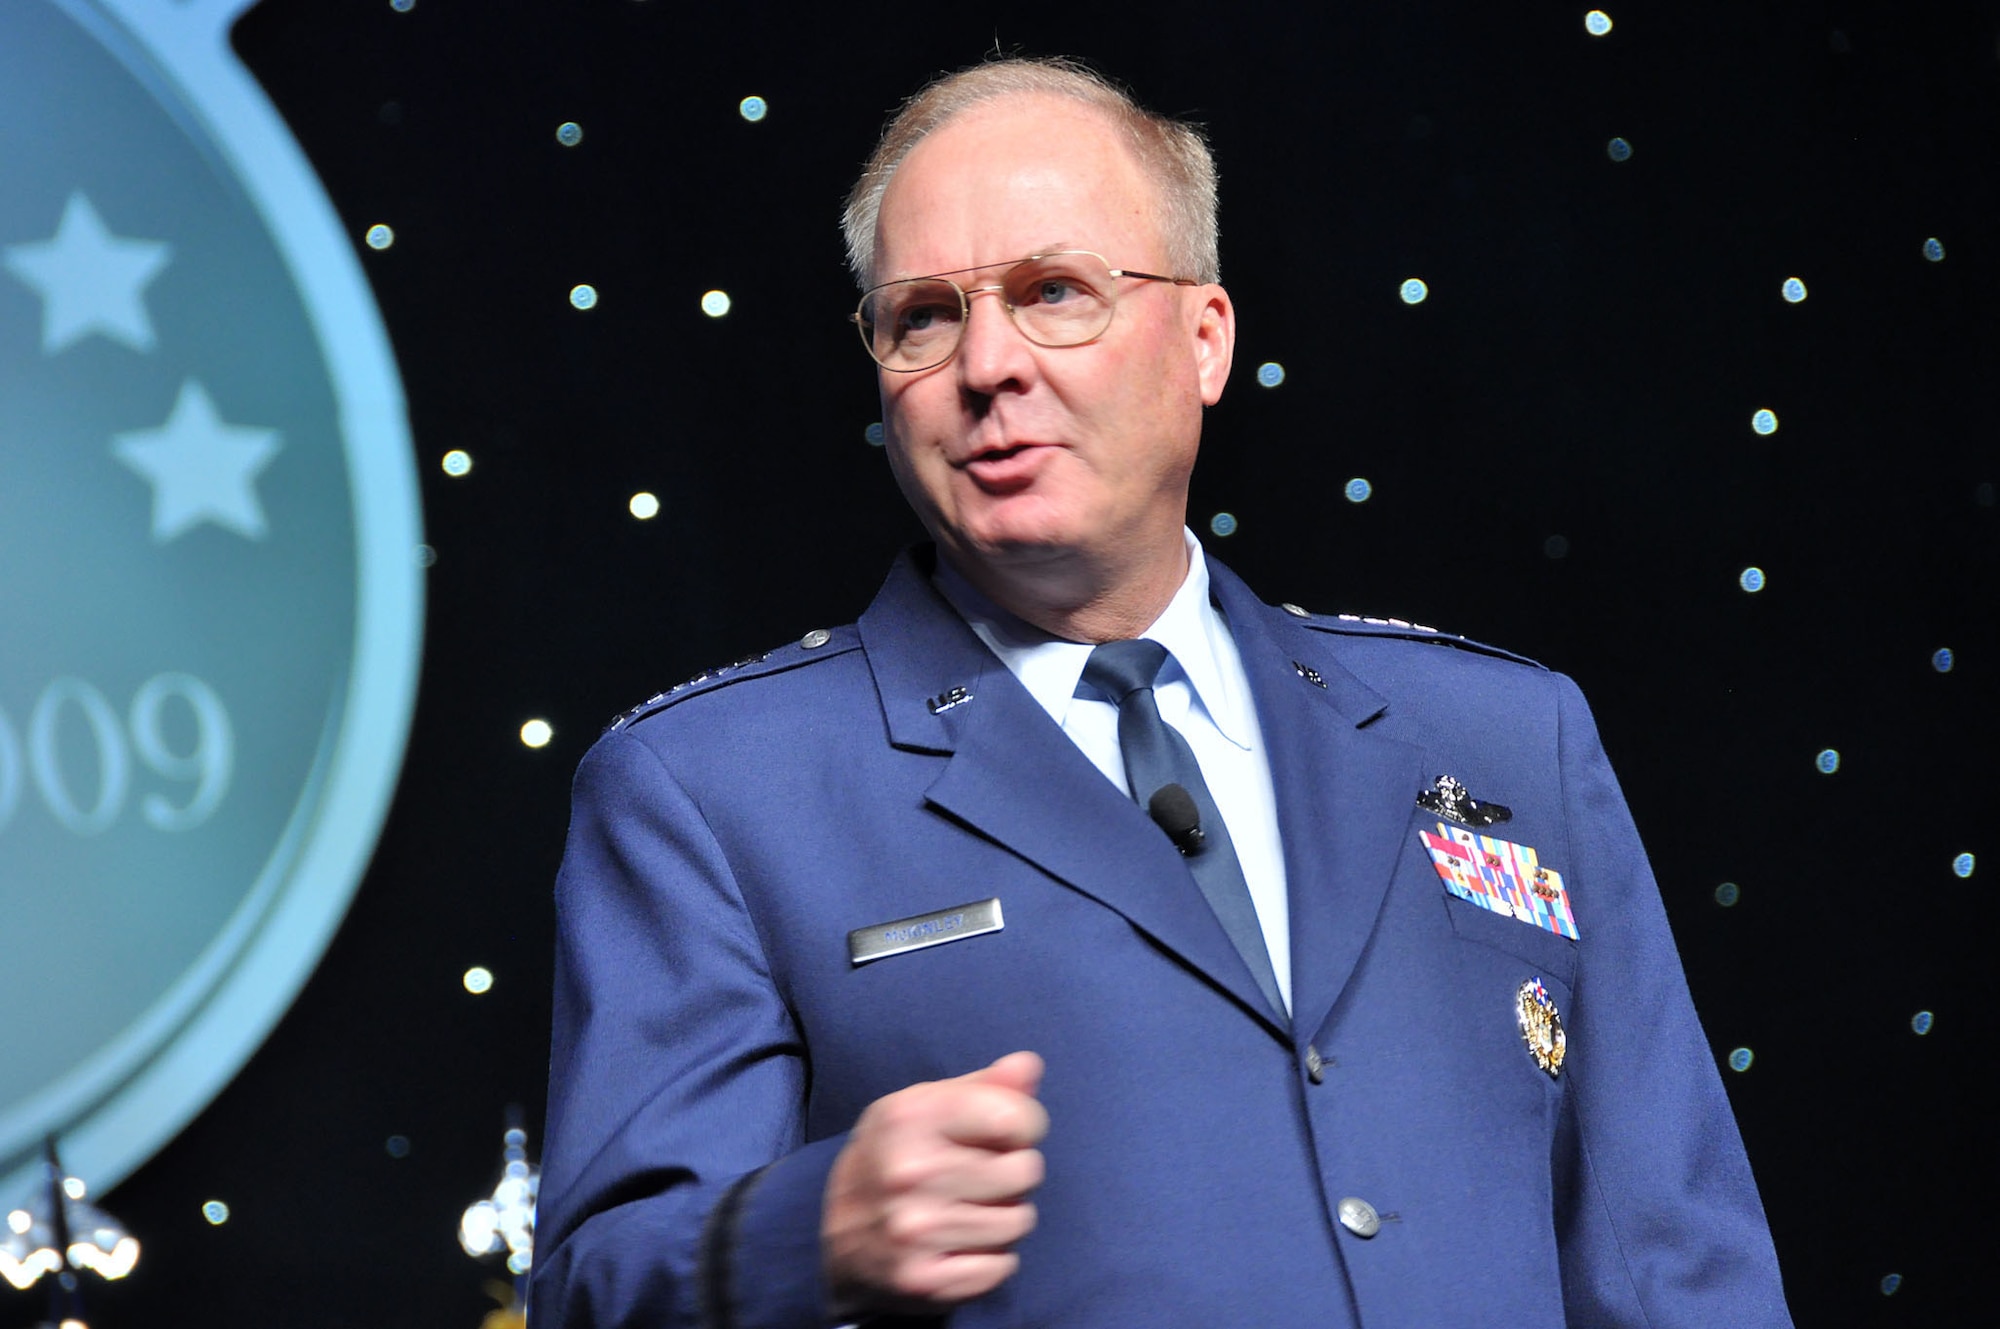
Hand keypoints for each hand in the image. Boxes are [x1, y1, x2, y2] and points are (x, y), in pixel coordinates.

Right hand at [822, 1051, 1048, 1316]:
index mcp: (912, 1116)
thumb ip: (982, 1086)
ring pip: (1018, 1222)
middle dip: (1016, 1174)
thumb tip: (1029, 1065)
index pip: (1014, 1117)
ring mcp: (914, 1230)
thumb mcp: (923, 1107)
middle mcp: (910, 1172)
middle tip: (984, 1177)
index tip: (1008, 1135)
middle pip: (1025, 1171)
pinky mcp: (922, 1280)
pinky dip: (991, 1260)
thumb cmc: (893, 1158)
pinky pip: (1001, 1268)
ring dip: (1006, 1218)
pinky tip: (961, 1246)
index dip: (1026, 1126)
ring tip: (972, 1210)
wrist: (828, 1234)